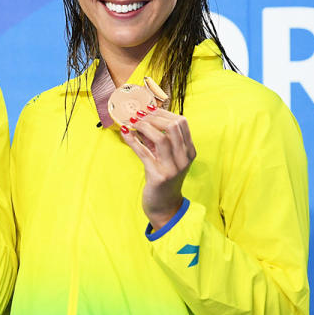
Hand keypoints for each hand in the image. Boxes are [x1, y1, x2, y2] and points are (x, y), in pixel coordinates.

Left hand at [119, 107, 196, 229]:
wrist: (165, 205)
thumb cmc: (163, 177)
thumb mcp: (163, 156)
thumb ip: (155, 139)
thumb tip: (139, 119)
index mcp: (189, 150)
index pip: (181, 122)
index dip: (163, 113)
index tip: (147, 109)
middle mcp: (184, 158)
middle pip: (173, 127)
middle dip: (153, 117)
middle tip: (138, 115)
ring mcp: (173, 168)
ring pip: (161, 138)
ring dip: (143, 127)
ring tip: (131, 122)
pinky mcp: (158, 176)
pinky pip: (144, 153)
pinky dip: (133, 141)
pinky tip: (124, 133)